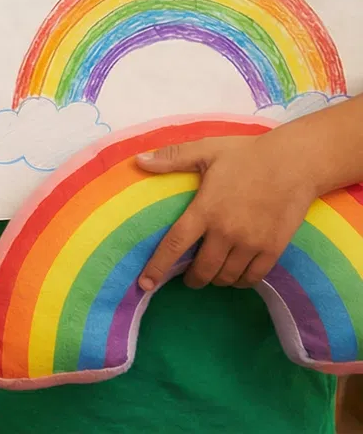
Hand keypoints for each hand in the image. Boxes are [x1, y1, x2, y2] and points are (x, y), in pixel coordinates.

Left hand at [137, 134, 314, 289]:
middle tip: (189, 277)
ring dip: (216, 280)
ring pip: (227, 276)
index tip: (146, 284)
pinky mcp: (274, 249)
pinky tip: (236, 275)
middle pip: (203, 269)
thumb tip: (138, 161)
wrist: (294, 163)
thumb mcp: (206, 150)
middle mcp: (226, 232)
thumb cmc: (247, 154)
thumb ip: (172, 158)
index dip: (158, 266)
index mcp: (205, 210)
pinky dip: (241, 281)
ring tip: (212, 275)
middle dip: (192, 278)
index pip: (175, 245)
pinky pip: (253, 277)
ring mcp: (251, 243)